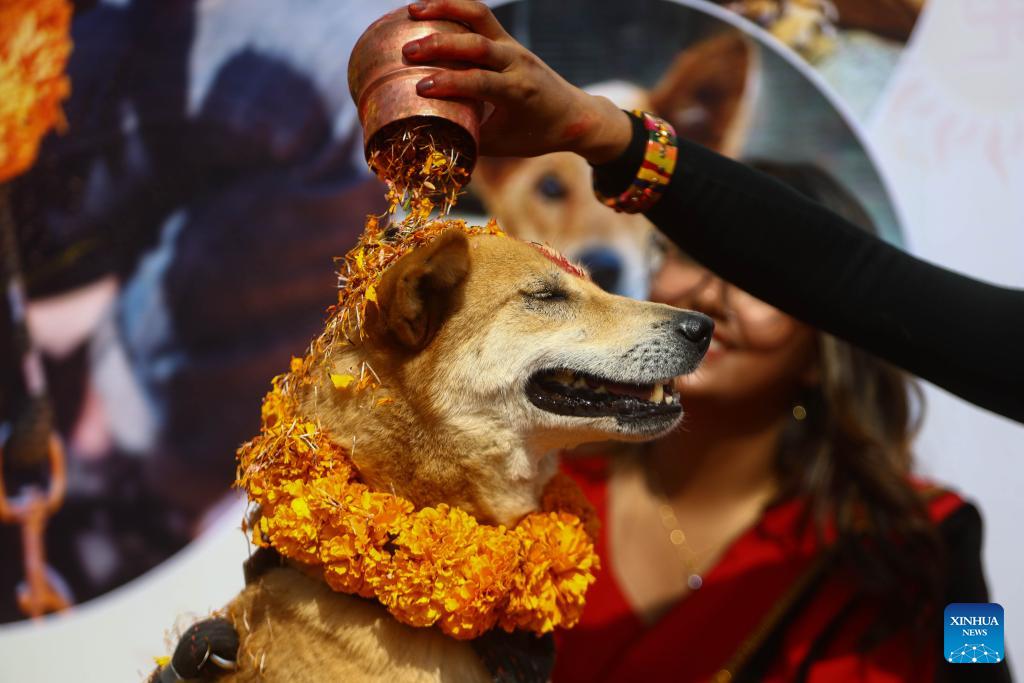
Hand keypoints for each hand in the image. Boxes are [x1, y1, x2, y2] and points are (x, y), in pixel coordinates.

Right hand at [403, 0, 631, 163]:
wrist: (574, 115)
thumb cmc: (536, 135)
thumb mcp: (503, 144)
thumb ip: (470, 140)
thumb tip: (430, 138)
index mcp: (518, 92)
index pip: (481, 81)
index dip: (450, 83)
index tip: (421, 88)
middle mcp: (517, 63)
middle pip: (478, 44)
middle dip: (441, 45)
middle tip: (408, 51)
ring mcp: (513, 46)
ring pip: (480, 16)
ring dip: (446, 8)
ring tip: (413, 11)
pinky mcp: (507, 39)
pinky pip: (480, 16)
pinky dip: (455, 8)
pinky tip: (429, 8)